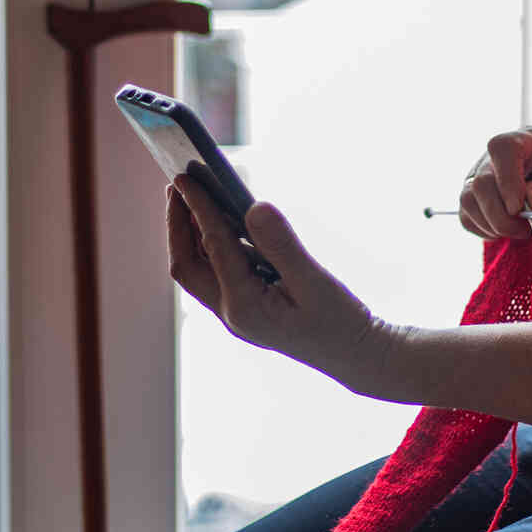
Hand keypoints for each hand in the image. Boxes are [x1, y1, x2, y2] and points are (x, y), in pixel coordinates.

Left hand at [165, 177, 391, 390]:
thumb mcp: (315, 281)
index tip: (185, 177)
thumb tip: (254, 207)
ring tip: (190, 196)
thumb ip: (282, 245)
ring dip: (190, 234)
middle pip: (187, 265)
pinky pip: (217, 273)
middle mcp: (231, 313)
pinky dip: (211, 244)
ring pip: (198, 270)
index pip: (213, 248)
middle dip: (178, 224)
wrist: (354, 355)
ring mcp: (235, 313)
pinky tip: (221, 220)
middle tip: (178, 184)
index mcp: (244, 306)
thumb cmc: (339, 322)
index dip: (198, 209)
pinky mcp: (245, 307)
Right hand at [458, 128, 531, 238]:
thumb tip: (529, 202)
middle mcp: (494, 155)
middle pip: (481, 181)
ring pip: (469, 200)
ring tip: (522, 230)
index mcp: (525, 140)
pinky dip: (486, 231)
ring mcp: (478, 174)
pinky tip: (508, 230)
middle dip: (502, 215)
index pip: (502, 148)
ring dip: (494, 225)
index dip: (507, 179)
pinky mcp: (472, 197)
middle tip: (526, 230)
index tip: (519, 209)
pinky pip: (467, 218)